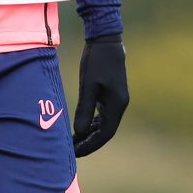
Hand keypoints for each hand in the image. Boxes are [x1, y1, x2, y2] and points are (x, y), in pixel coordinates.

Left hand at [74, 34, 128, 156]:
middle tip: (72, 150)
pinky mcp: (112, 93)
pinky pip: (103, 115)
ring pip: (105, 124)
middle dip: (90, 142)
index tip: (75, 153)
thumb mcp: (88, 85)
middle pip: (106, 131)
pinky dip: (93, 123)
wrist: (106, 39)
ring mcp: (117, 99)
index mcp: (117, 104)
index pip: (106, 134)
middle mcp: (120, 104)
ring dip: (91, 133)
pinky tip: (81, 127)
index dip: (91, 145)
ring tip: (74, 141)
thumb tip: (79, 133)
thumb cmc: (96, 61)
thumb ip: (84, 109)